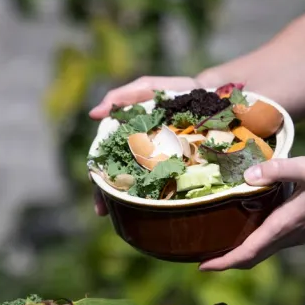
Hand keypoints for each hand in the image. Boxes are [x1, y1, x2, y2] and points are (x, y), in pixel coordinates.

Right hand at [90, 75, 202, 215]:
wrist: (212, 97)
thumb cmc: (175, 93)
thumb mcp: (146, 88)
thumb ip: (121, 97)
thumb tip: (93, 113)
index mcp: (130, 141)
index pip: (108, 163)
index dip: (99, 181)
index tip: (97, 194)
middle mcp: (143, 156)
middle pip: (121, 180)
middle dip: (110, 197)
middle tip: (104, 210)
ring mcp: (162, 165)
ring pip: (141, 188)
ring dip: (129, 204)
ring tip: (124, 216)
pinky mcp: (182, 170)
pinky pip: (170, 187)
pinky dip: (160, 201)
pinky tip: (155, 212)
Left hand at [199, 155, 304, 270]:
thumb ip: (277, 169)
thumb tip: (248, 176)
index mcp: (286, 224)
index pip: (249, 252)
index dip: (224, 262)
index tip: (202, 266)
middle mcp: (291, 236)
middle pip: (253, 258)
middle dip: (227, 262)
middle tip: (202, 260)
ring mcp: (299, 236)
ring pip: (264, 252)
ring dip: (241, 254)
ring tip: (219, 245)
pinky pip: (274, 243)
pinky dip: (255, 244)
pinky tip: (247, 229)